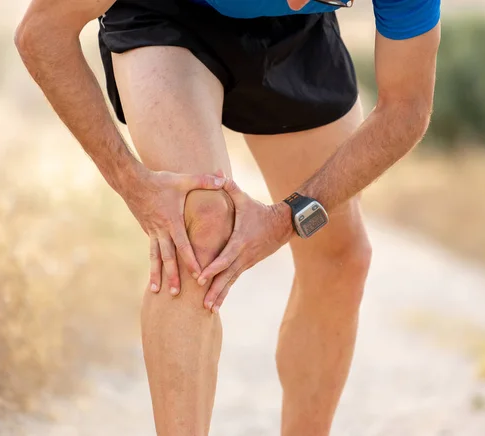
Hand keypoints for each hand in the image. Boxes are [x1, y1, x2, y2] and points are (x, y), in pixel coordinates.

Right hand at [122, 167, 225, 295]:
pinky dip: (152, 262)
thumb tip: (222, 179)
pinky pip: (151, 249)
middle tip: (175, 294)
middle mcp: (161, 230)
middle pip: (167, 257)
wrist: (132, 181)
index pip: (183, 246)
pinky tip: (154, 273)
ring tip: (156, 290)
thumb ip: (204, 181)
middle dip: (171, 276)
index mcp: (172, 221)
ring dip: (156, 274)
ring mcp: (152, 231)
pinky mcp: (147, 230)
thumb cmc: (160, 181)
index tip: (198, 275)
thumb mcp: (183, 180)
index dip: (191, 261)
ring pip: (155, 257)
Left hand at [197, 179, 293, 312]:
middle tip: (203, 304)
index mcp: (240, 241)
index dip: (213, 268)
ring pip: (231, 281)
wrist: (284, 224)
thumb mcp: (244, 198)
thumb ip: (229, 186)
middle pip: (227, 276)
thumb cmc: (259, 210)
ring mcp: (246, 262)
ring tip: (209, 310)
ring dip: (220, 295)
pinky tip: (216, 303)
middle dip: (215, 290)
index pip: (225, 257)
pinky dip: (225, 291)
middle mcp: (243, 256)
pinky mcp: (247, 265)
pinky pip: (234, 280)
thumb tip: (216, 172)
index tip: (200, 278)